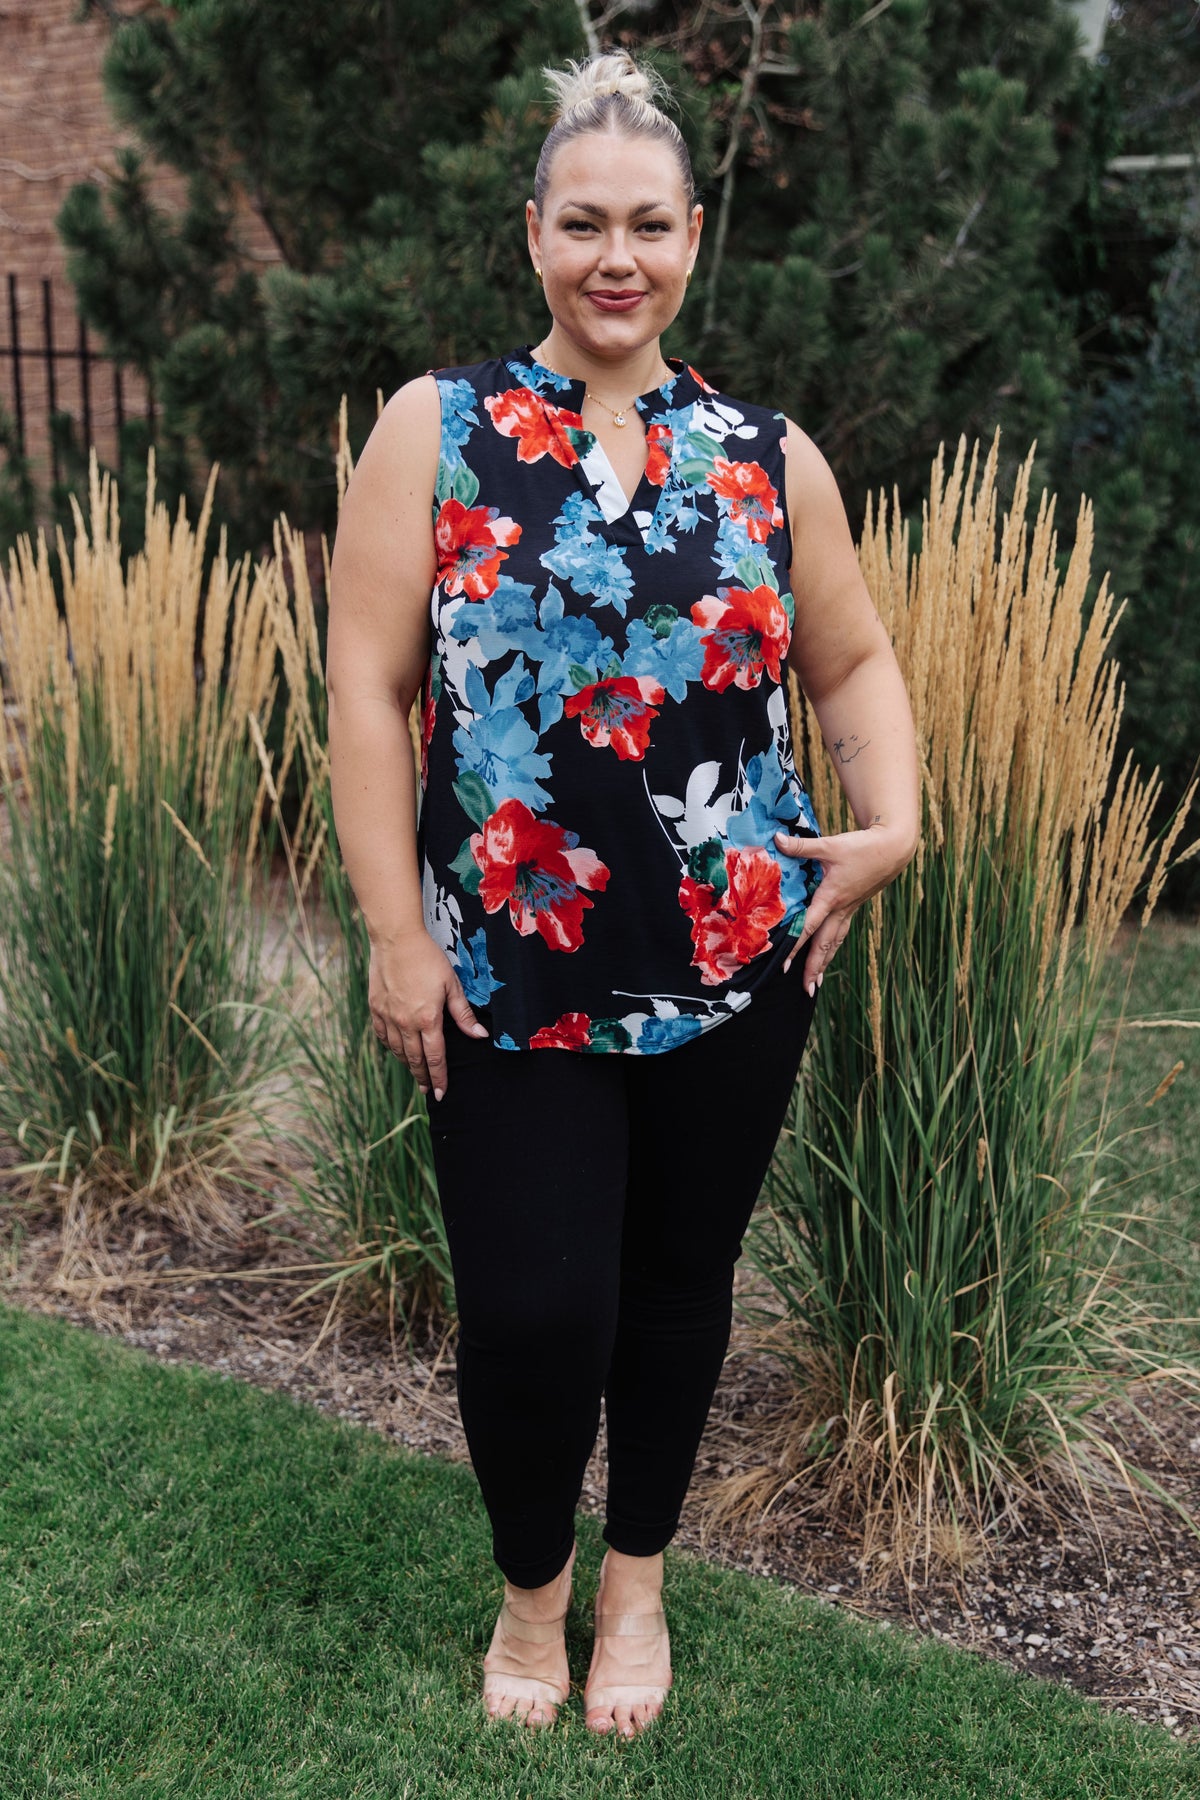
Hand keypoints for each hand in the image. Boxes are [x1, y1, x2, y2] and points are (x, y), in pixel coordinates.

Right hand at [367, 926, 488, 1098]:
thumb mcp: (451, 984)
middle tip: (427, 1091)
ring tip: (415, 1072)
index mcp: (427, 1019)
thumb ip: (463, 1014)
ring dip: (407, 1064)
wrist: (396, 939)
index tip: (441, 1093)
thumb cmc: (427, 958)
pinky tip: (396, 1050)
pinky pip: (382, 1036)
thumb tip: (479, 1035)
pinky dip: (390, 1047)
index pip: (435, 1058)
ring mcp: (388, 1016)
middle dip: (422, 1077)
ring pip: (397, 1050)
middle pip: (415, 1059)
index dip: (439, 1078)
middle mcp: (405, 1023)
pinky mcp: (376, 1008)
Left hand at [774, 823, 915, 994]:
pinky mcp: (854, 905)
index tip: (786, 966)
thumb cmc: (863, 847)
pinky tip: (829, 953)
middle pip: (826, 944)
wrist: (893, 848)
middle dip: (815, 968)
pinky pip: (841, 931)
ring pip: (835, 941)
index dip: (796, 946)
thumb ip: (801, 846)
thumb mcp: (830, 845)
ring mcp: (849, 909)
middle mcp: (841, 908)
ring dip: (825, 962)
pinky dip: (833, 946)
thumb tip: (776, 840)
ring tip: (817, 982)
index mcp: (832, 897)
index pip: (810, 927)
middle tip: (807, 990)